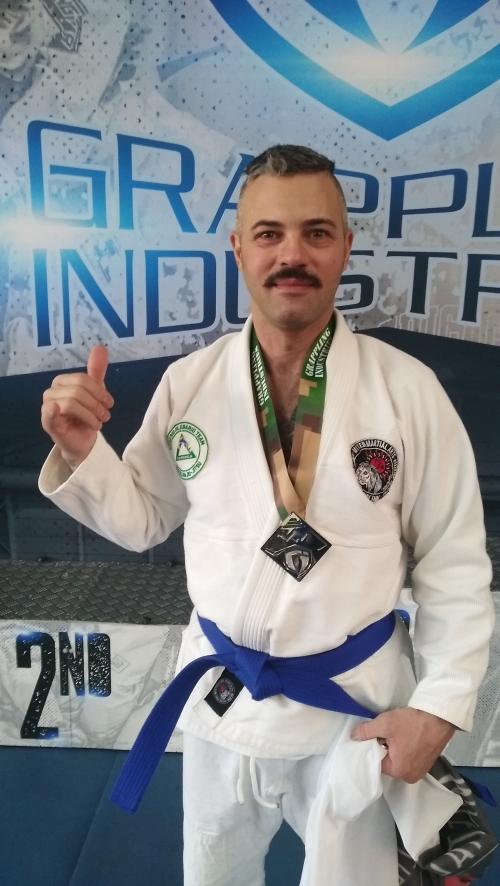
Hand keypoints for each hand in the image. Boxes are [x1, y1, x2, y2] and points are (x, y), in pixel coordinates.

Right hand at [41, 345, 112, 469]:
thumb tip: (100, 347)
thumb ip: (96, 371)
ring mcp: (47, 407)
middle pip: (78, 391)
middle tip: (105, 416)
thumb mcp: (94, 392)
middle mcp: (51, 392)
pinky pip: (49, 413)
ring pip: (72, 403)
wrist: (82, 441)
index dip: (99, 391)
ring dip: (90, 415)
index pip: (83, 379)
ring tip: (98, 423)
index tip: (109, 403)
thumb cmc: (86, 415)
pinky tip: (57, 410)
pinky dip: (53, 410)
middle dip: (96, 404)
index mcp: (62, 381)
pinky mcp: (47, 423)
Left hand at [352, 708, 455, 782]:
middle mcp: (410, 777)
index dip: (373, 746)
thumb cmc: (413, 722)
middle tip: (387, 731)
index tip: (375, 735)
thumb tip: (353, 737)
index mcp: (398, 771)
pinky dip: (405, 748)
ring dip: (395, 747)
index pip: (376, 761)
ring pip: (398, 759)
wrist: (440, 716)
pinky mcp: (427, 763)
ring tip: (398, 732)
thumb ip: (366, 731)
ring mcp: (420, 771)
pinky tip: (407, 735)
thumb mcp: (385, 723)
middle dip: (384, 747)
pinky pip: (409, 758)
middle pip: (387, 762)